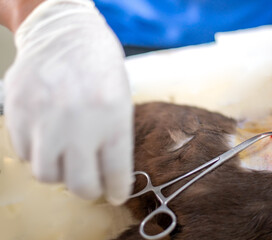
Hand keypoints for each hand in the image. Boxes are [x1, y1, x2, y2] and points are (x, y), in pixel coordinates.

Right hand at [4, 0, 133, 204]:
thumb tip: (110, 177)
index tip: (115, 194)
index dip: (116, 189)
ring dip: (60, 172)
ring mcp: (44, 116)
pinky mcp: (18, 111)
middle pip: (79, 183)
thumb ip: (116, 139)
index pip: (116, 172)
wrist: (64, 33)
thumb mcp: (121, 100)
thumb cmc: (99, 67)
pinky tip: (49, 137)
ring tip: (69, 156)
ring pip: (47, 174)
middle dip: (89, 190)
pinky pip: (25, 153)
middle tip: (91, 183)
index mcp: (112, 116)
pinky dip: (38, 153)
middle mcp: (78, 120)